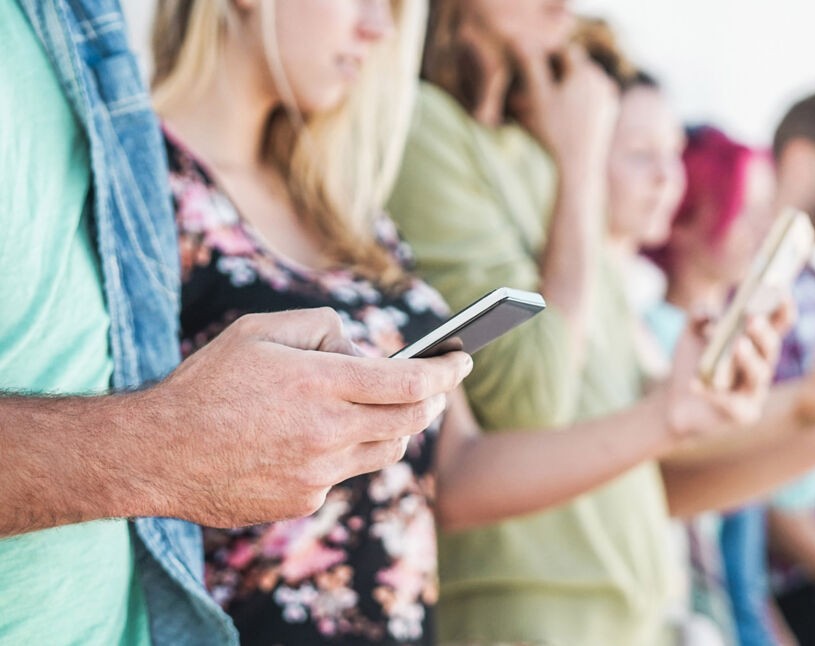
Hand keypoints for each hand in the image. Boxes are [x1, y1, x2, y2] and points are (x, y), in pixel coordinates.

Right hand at [131, 309, 471, 526]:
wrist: (156, 454)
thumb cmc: (207, 383)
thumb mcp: (259, 329)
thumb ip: (321, 326)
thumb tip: (362, 346)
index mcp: (321, 382)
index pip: (411, 380)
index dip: (446, 371)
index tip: (463, 360)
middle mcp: (328, 430)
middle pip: (411, 420)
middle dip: (434, 400)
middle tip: (439, 387)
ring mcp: (318, 472)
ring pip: (386, 451)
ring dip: (395, 429)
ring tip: (386, 410)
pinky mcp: (304, 500)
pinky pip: (343, 476)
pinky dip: (344, 456)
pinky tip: (319, 442)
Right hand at [512, 44, 618, 174]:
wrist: (577, 168)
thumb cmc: (553, 132)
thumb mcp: (536, 97)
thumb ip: (529, 65)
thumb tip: (518, 40)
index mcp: (585, 72)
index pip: (563, 51)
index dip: (546, 56)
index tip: (530, 68)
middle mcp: (602, 81)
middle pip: (576, 65)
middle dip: (558, 69)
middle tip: (537, 81)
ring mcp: (609, 98)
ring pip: (585, 81)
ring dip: (568, 83)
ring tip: (548, 97)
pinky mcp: (610, 113)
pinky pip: (592, 97)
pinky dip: (578, 98)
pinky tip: (562, 112)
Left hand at [665, 303, 791, 441]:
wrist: (675, 400)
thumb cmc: (691, 362)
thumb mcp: (690, 334)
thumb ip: (697, 315)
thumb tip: (708, 312)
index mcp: (755, 343)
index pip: (777, 324)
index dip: (783, 309)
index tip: (782, 290)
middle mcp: (760, 365)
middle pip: (770, 348)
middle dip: (763, 333)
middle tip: (752, 318)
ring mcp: (754, 391)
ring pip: (759, 374)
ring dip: (749, 359)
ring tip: (737, 345)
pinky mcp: (742, 414)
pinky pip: (731, 403)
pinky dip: (712, 393)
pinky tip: (695, 384)